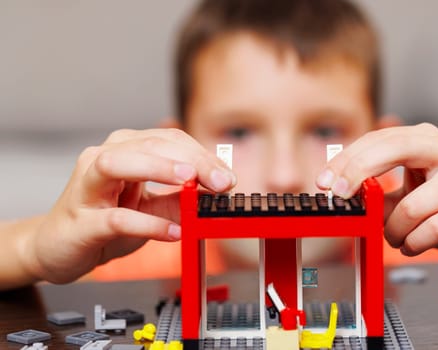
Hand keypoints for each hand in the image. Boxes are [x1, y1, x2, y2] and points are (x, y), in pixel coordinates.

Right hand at [23, 128, 235, 282]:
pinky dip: (147, 224)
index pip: (169, 141)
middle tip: (222, 181)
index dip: (202, 155)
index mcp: (125, 151)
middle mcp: (103, 159)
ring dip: (159, 169)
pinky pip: (115, 217)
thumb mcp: (152, 210)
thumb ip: (181, 201)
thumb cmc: (104, 223)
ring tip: (189, 181)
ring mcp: (87, 187)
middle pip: (150, 145)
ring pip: (119, 164)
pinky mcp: (81, 220)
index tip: (228, 177)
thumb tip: (217, 194)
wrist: (58, 248)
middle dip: (191, 160)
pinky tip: (172, 232)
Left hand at [316, 123, 437, 266]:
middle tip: (341, 198)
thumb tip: (344, 197)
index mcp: (425, 141)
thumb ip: (376, 196)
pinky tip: (415, 245)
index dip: (347, 160)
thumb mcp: (404, 199)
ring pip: (412, 205)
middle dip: (358, 173)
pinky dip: (416, 243)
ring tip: (397, 239)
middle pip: (395, 148)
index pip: (378, 140)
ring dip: (394, 232)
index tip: (325, 183)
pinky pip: (436, 227)